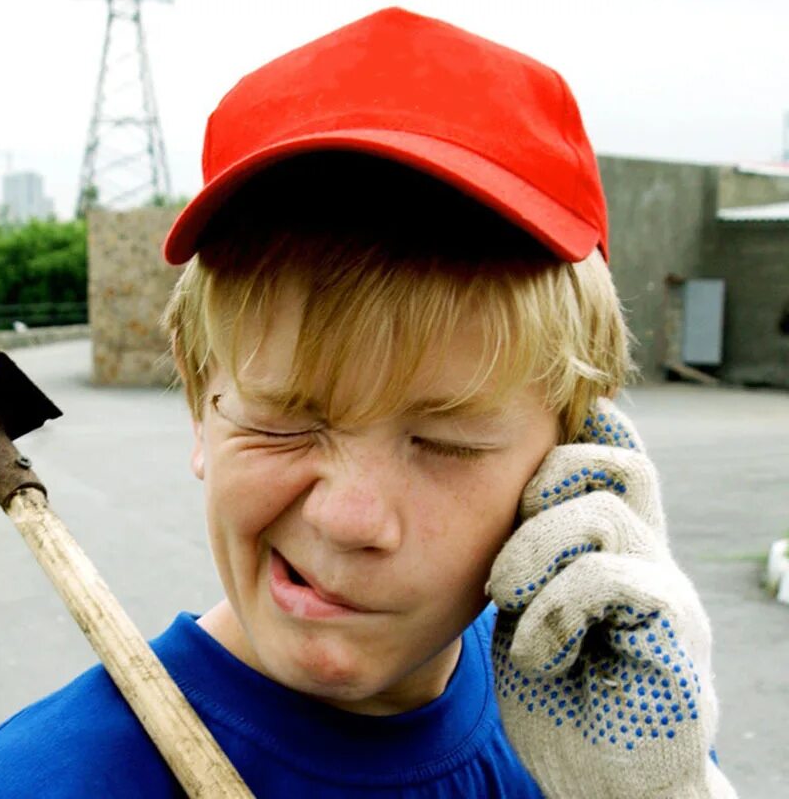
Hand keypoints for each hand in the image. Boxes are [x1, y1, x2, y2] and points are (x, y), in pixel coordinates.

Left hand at [487, 398, 734, 798]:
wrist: (601, 780)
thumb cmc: (561, 695)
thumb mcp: (528, 610)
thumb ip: (528, 555)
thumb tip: (506, 497)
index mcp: (614, 548)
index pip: (614, 462)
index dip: (591, 427)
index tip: (558, 413)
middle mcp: (648, 560)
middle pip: (618, 465)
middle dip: (546, 481)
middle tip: (507, 549)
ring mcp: (666, 594)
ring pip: (602, 515)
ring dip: (533, 552)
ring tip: (508, 600)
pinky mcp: (670, 638)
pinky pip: (610, 579)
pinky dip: (555, 609)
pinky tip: (542, 652)